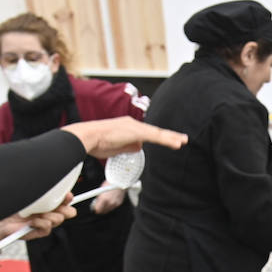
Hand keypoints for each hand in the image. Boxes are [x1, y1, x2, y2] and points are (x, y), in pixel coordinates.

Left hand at [0, 193, 76, 242]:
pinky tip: (32, 221)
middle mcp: (47, 212)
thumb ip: (36, 190)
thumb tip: (44, 180)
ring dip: (51, 215)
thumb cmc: (8, 207)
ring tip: (38, 214)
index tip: (67, 195)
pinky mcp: (38, 232)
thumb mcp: (24, 195)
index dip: (68, 198)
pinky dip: (41, 223)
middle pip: (68, 212)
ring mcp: (43, 222)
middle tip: (58, 206)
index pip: (64, 200)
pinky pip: (47, 228)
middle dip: (65, 209)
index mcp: (46, 202)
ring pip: (58, 219)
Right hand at [62, 116, 186, 158]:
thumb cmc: (97, 143)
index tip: (171, 140)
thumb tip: (138, 147)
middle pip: (155, 131)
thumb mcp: (117, 147)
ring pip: (156, 133)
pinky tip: (175, 143)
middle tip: (182, 139)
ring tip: (183, 141)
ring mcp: (134, 127)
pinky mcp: (135, 131)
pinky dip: (166, 140)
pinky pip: (154, 136)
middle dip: (169, 136)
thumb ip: (128, 146)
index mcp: (128, 127)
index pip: (148, 133)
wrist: (88, 137)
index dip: (161, 137)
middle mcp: (132, 124)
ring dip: (171, 138)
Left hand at [90, 186, 125, 214]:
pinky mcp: (119, 203)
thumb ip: (98, 199)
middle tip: (99, 206)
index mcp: (104, 199)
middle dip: (100, 209)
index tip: (94, 208)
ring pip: (108, 210)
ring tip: (105, 202)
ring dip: (106, 207)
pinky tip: (110, 201)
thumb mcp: (100, 191)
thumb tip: (95, 204)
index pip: (98, 209)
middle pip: (103, 211)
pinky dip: (111, 205)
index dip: (95, 209)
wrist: (118, 182)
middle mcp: (110, 202)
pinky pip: (113, 207)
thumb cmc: (109, 184)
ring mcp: (115, 203)